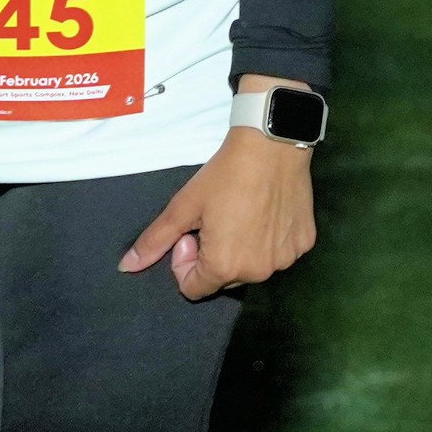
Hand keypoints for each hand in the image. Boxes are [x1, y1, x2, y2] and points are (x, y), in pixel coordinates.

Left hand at [119, 118, 316, 298]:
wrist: (272, 142)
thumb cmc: (225, 174)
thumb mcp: (184, 205)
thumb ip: (155, 240)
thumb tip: (126, 267)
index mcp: (225, 267)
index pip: (193, 289)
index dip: (185, 262)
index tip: (192, 232)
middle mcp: (258, 272)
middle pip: (224, 279)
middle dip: (213, 256)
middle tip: (216, 219)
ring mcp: (285, 259)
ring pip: (252, 266)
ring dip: (242, 249)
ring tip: (242, 213)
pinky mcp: (305, 243)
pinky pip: (278, 252)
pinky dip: (269, 239)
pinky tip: (266, 210)